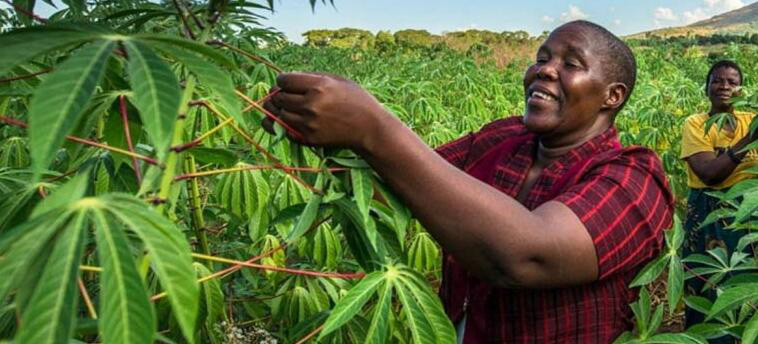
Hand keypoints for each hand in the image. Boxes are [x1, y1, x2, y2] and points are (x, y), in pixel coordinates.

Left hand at [262, 72, 391, 149]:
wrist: (369, 128)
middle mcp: (311, 104)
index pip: (283, 80)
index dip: (283, 80)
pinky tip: (290, 119)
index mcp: (318, 86)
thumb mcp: (337, 80)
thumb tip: (286, 78)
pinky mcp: (308, 138)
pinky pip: (285, 129)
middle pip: (278, 97)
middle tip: (286, 95)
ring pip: (279, 114)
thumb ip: (311, 77)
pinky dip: (283, 124)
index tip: (288, 83)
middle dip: (279, 94)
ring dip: (281, 110)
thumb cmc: (356, 100)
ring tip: (289, 107)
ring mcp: (308, 123)